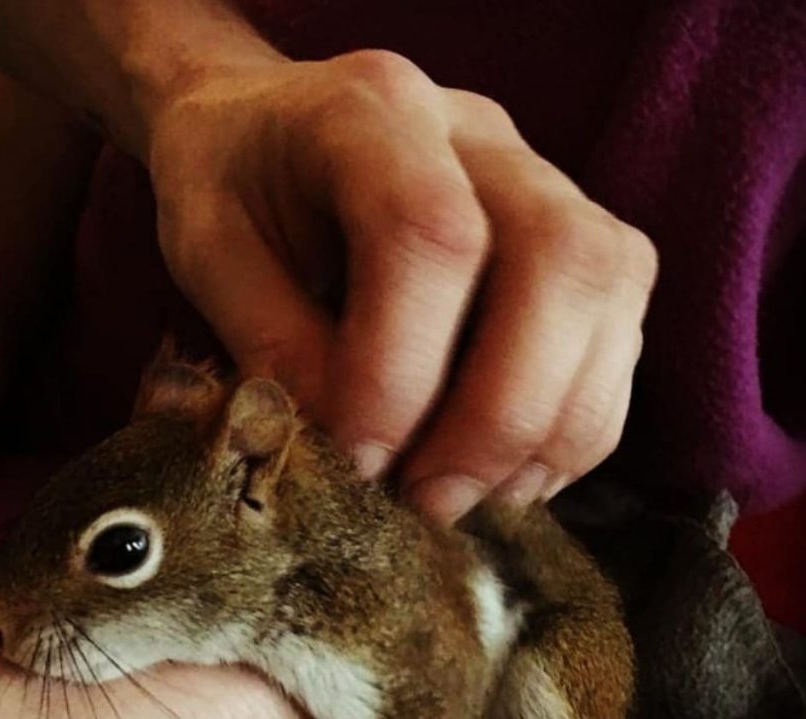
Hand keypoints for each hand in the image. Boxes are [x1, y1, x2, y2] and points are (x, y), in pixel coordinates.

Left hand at [147, 49, 657, 520]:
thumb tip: (356, 451)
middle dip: (500, 414)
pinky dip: (572, 426)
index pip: (429, 235)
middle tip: (428, 500)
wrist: (266, 130)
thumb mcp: (207, 252)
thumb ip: (274, 342)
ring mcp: (542, 182)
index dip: (400, 372)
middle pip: (560, 261)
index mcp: (373, 112)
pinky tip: (503, 473)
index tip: (356, 458)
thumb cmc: (231, 185)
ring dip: (548, 429)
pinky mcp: (573, 241)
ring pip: (608, 296)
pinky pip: (616, 335)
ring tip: (462, 498)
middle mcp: (481, 135)